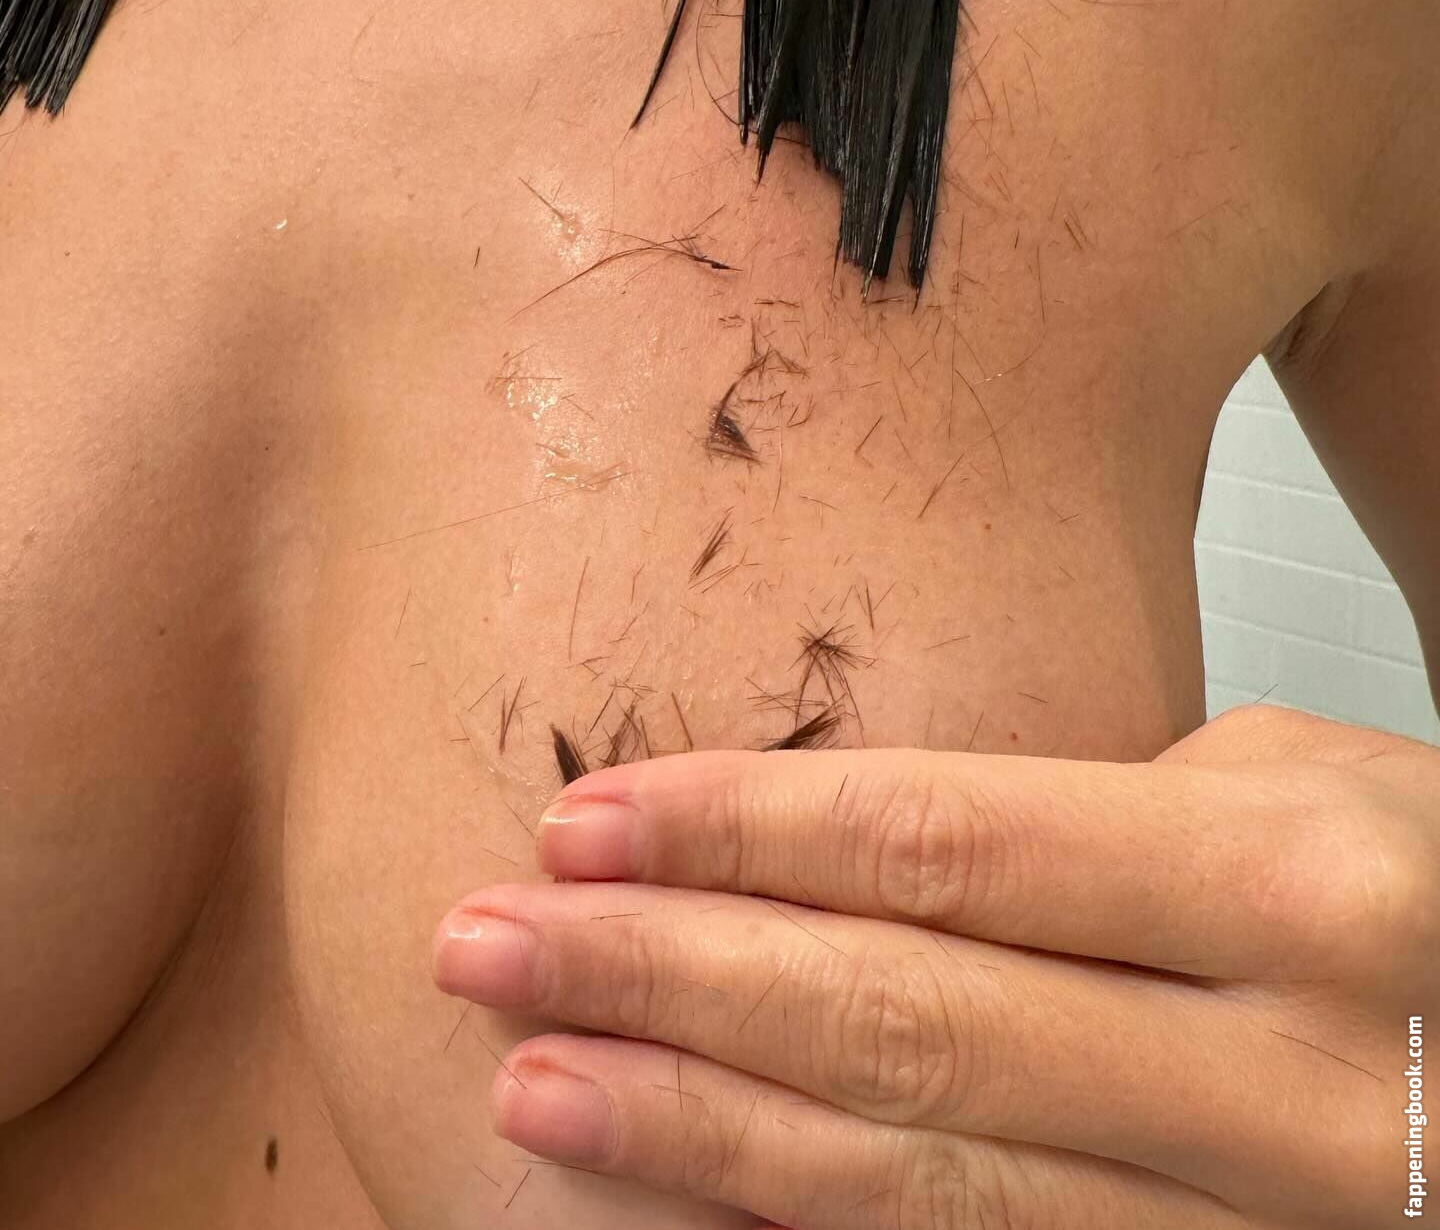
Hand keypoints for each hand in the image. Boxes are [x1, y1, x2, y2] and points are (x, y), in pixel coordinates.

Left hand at [433, 705, 1437, 1228]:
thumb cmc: (1430, 889)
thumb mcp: (1303, 788)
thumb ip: (1084, 832)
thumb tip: (872, 860)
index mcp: (1294, 889)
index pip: (949, 846)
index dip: (746, 836)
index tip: (588, 824)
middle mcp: (1278, 1076)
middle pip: (903, 1018)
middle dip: (671, 980)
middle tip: (491, 945)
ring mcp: (1254, 1228)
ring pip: (929, 1187)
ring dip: (702, 1133)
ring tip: (540, 1086)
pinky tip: (700, 1206)